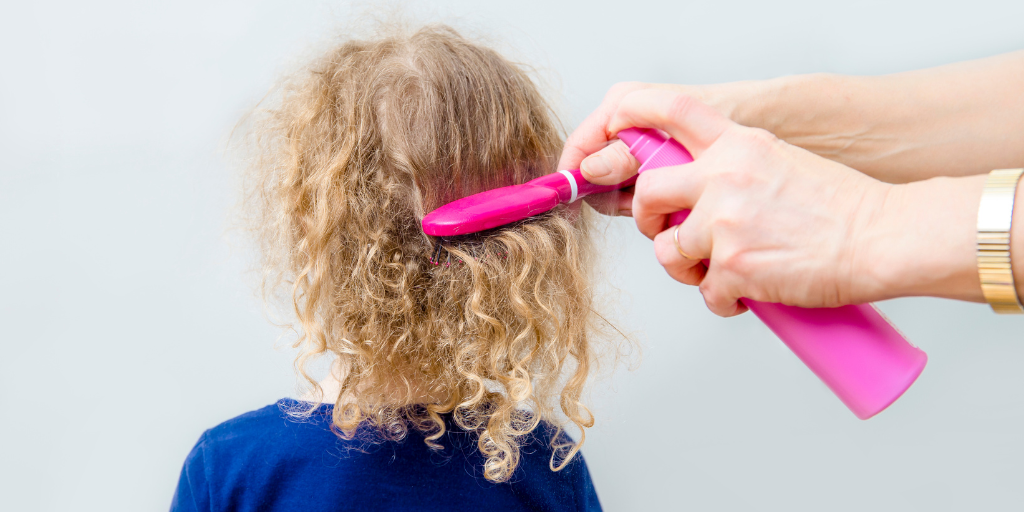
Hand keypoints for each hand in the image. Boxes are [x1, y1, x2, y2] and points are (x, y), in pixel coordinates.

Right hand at [559, 81, 771, 215]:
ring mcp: (640, 147)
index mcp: (623, 104)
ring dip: (633, 203)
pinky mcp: (654, 167)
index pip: (580, 145)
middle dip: (610, 193)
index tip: (574, 200)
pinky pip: (635, 193)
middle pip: (594, 171)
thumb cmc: (732, 117)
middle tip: (636, 202)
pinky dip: (648, 206)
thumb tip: (591, 169)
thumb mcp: (675, 138)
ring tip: (663, 203)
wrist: (771, 124)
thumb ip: (628, 155)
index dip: (573, 175)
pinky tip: (669, 208)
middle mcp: (627, 123)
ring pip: (614, 187)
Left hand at [582, 89, 900, 316]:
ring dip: (686, 269)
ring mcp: (725, 224)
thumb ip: (735, 164)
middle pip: (649, 195)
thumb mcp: (781, 160)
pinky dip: (722, 301)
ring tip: (717, 272)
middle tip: (668, 232)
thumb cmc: (841, 207)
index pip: (673, 112)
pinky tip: (744, 296)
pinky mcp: (733, 268)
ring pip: (668, 251)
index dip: (634, 113)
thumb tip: (698, 186)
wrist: (882, 239)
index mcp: (738, 145)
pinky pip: (705, 292)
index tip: (615, 126)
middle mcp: (724, 178)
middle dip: (648, 220)